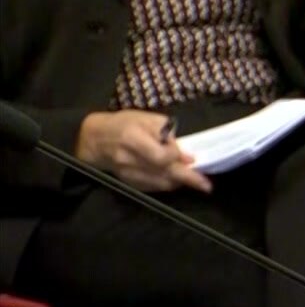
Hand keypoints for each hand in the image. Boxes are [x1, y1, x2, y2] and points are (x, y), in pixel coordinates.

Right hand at [74, 110, 211, 193]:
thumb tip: (184, 154)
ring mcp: (127, 174)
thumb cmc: (125, 124)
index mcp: (133, 138)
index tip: (190, 156)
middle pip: (163, 173)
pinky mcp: (127, 182)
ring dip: (180, 183)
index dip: (177, 157)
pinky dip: (167, 184)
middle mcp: (129, 159)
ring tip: (197, 182)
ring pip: (159, 183)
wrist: (96, 140)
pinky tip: (177, 181)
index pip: (159, 156)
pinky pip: (152, 187)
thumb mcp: (147, 119)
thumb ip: (166, 133)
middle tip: (207, 186)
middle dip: (188, 179)